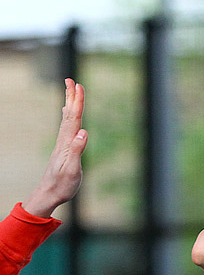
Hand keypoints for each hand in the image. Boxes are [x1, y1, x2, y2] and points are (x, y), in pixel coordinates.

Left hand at [22, 78, 86, 217]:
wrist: (49, 194)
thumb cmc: (62, 185)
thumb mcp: (72, 170)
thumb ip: (77, 150)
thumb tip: (84, 132)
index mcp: (67, 144)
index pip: (74, 119)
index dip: (77, 102)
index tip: (78, 86)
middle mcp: (64, 141)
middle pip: (68, 115)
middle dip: (71, 97)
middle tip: (71, 80)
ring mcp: (63, 144)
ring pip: (67, 119)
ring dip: (69, 103)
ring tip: (70, 91)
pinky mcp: (64, 149)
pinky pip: (67, 127)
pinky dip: (68, 116)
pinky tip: (66, 113)